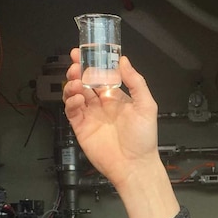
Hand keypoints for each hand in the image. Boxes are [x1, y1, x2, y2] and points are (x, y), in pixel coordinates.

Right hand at [63, 48, 161, 192]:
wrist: (134, 165)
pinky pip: (71, 111)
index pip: (102, 75)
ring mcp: (91, 115)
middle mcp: (102, 105)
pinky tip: (76, 99)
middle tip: (74, 64)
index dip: (93, 64)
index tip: (85, 52)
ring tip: (75, 82)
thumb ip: (136, 82)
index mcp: (117, 97)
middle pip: (85, 82)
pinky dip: (70, 102)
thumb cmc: (144, 138)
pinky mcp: (81, 127)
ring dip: (72, 85)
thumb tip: (124, 61)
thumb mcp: (146, 106)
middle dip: (78, 71)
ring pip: (75, 94)